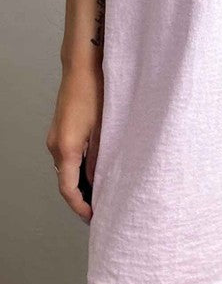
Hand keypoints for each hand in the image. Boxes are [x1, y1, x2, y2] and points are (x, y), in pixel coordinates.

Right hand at [46, 65, 102, 223]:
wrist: (82, 67)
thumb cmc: (95, 92)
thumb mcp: (103, 129)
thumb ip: (99, 158)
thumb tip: (97, 181)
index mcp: (66, 148)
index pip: (68, 189)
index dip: (80, 207)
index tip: (93, 216)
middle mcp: (56, 145)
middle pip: (65, 181)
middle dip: (81, 197)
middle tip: (100, 207)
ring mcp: (56, 137)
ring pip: (66, 168)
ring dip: (79, 182)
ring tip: (101, 190)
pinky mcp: (60, 130)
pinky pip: (66, 156)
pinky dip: (77, 167)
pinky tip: (94, 167)